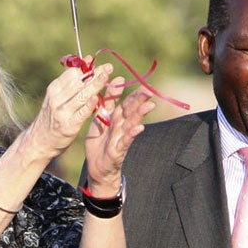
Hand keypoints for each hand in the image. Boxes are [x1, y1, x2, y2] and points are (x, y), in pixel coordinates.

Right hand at [29, 61, 115, 161]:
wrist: (39, 141)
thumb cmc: (53, 116)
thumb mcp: (57, 96)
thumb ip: (70, 80)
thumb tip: (86, 59)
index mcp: (55, 89)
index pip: (72, 74)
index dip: (86, 68)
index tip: (98, 65)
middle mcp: (57, 98)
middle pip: (79, 83)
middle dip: (95, 74)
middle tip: (109, 67)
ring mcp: (62, 112)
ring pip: (81, 95)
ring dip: (95, 85)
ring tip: (107, 76)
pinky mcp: (69, 126)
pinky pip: (81, 113)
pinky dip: (89, 105)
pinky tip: (97, 98)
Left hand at [83, 78, 155, 192]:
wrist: (96, 167)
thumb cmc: (99, 142)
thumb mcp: (100, 118)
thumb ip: (107, 102)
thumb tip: (115, 81)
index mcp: (116, 117)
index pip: (125, 102)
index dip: (130, 92)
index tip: (135, 81)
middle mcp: (121, 126)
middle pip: (131, 110)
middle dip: (140, 100)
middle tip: (149, 89)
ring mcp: (121, 137)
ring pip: (132, 123)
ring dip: (141, 114)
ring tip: (150, 105)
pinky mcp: (119, 150)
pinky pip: (126, 141)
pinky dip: (132, 134)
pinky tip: (139, 128)